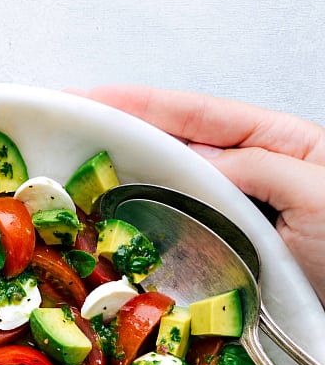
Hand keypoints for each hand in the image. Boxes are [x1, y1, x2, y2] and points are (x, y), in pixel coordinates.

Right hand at [75, 86, 324, 300]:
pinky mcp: (228, 267)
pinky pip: (179, 249)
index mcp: (278, 144)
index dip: (141, 104)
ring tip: (75, 186)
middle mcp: (250, 180)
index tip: (88, 98)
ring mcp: (236, 223)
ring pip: (170, 200)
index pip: (197, 115)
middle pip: (173, 152)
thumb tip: (192, 166)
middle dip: (120, 143)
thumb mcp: (317, 192)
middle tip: (64, 141)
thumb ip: (255, 171)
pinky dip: (147, 243)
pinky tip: (115, 240)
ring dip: (125, 195)